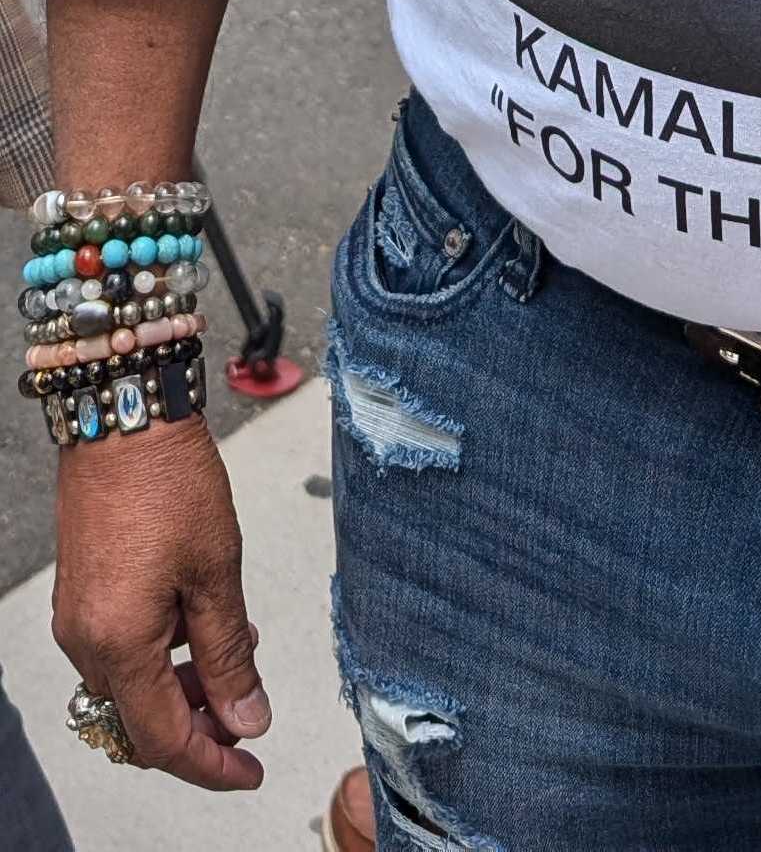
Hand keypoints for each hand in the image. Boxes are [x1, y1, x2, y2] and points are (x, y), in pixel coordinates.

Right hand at [52, 421, 269, 788]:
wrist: (125, 419)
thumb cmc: (171, 485)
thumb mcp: (217, 571)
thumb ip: (229, 654)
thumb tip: (246, 719)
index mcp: (119, 645)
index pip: (164, 738)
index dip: (212, 764)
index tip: (251, 772)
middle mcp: (86, 642)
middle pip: (140, 721)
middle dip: (198, 728)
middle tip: (249, 718)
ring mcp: (77, 618)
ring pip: (130, 687)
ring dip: (182, 689)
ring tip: (238, 658)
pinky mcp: (81, 594)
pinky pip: (119, 651)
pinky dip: (163, 656)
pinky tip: (204, 627)